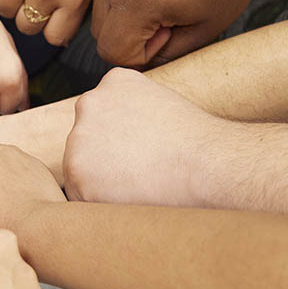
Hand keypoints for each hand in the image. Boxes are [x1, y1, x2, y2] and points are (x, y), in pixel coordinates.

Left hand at [63, 68, 226, 206]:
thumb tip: (123, 132)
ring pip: (80, 170)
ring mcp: (79, 138)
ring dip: (100, 184)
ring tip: (138, 187)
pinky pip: (80, 198)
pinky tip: (128, 200)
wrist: (210, 166)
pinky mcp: (77, 173)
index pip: (102, 117)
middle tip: (140, 174)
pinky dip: (99, 205)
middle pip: (86, 142)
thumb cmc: (199, 144)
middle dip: (106, 161)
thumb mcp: (164, 104)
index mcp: (113, 83)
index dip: (119, 143)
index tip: (138, 155)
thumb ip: (134, 110)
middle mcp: (90, 104)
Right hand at [92, 0, 276, 66]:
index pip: (113, 52)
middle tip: (170, 19)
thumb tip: (148, 59)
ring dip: (126, 13)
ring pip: (101, 8)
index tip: (169, 37)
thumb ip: (170, 51)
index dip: (141, 56)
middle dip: (130, 36)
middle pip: (101, 33)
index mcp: (137, 3)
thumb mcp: (208, 26)